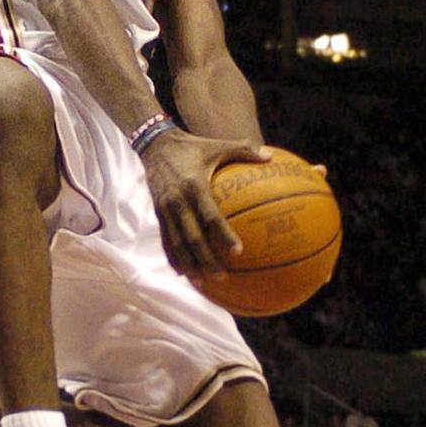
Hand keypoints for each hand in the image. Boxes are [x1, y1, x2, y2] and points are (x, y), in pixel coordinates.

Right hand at [141, 130, 271, 276]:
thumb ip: (244, 150)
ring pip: (176, 243)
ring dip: (188, 264)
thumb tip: (270, 157)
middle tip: (222, 276)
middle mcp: (178, 200)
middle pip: (192, 237)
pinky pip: (165, 239)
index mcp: (195, 186)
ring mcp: (165, 208)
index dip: (223, 235)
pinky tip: (182, 272)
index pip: (210, 216)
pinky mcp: (158, 212)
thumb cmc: (193, 146)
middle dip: (205, 259)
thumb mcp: (217, 145)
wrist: (155, 144)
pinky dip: (173, 257)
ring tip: (200, 282)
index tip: (238, 251)